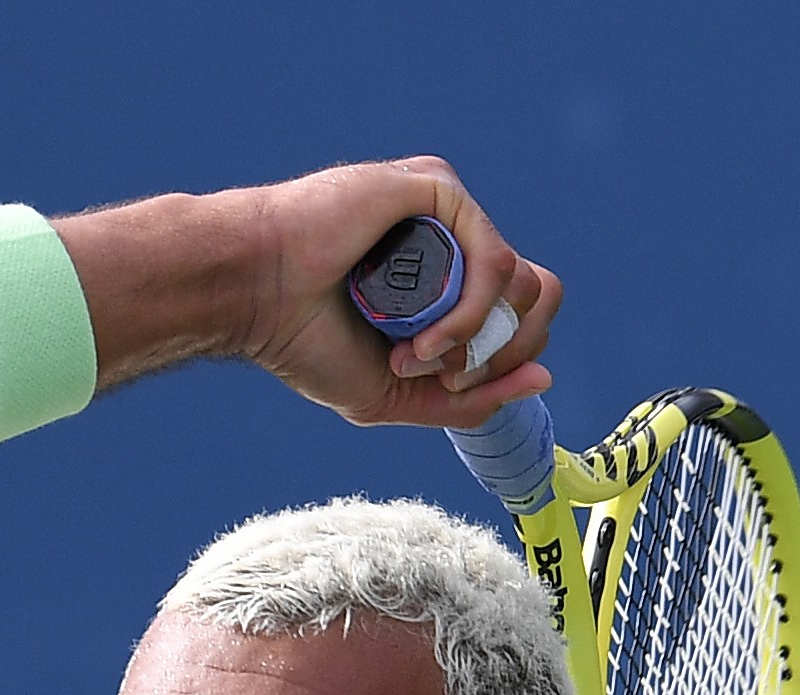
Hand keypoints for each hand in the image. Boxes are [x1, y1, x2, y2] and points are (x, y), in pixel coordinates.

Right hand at [229, 160, 564, 433]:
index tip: (451, 388)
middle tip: (443, 378)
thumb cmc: (307, 340)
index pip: (524, 312)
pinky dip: (469, 315)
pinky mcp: (438, 189)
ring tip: (419, 357)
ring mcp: (447, 212)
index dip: (507, 359)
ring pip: (522, 282)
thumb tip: (543, 378)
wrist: (256, 299)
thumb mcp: (397, 394)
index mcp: (448, 277)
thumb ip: (469, 399)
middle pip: (536, 297)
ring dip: (476, 342)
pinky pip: (495, 259)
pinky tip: (423, 340)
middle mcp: (454, 239)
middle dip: (501, 355)